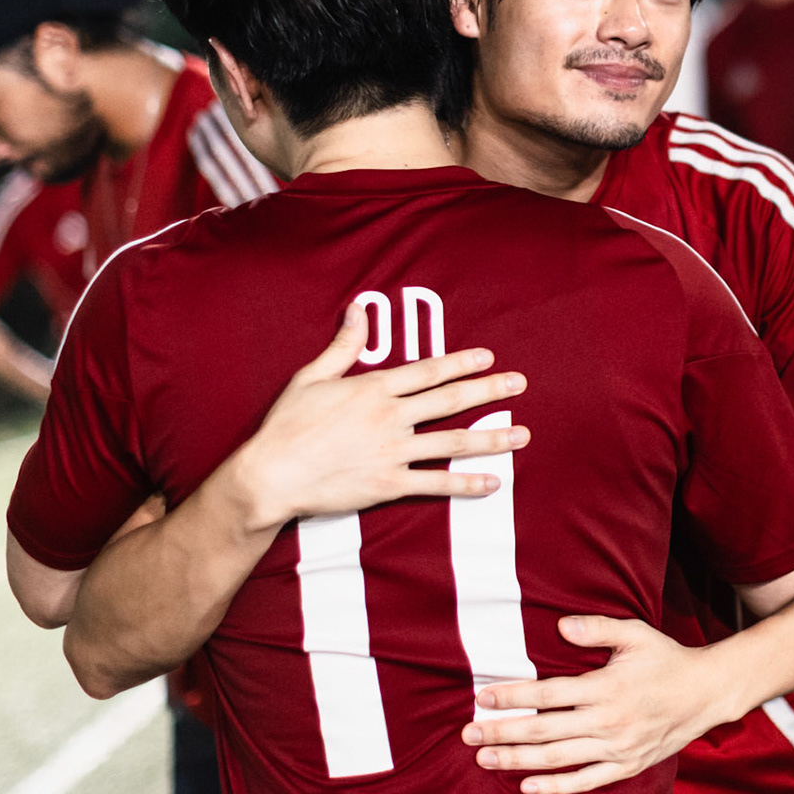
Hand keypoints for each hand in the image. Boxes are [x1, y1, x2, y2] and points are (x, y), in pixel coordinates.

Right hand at [231, 302, 529, 527]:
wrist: (271, 474)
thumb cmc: (286, 425)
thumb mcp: (311, 377)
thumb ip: (343, 345)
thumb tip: (359, 309)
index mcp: (373, 388)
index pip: (429, 371)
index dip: (461, 363)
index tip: (489, 358)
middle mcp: (390, 417)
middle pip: (450, 399)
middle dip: (490, 391)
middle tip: (520, 384)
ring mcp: (393, 451)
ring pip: (452, 441)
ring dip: (491, 438)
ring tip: (522, 434)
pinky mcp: (389, 484)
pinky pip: (436, 483)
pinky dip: (467, 483)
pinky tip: (493, 482)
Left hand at [460, 616, 736, 793]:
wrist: (707, 693)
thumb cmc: (665, 659)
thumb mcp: (635, 633)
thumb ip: (596, 628)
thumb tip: (559, 626)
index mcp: (605, 688)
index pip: (547, 695)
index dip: (511, 697)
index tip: (481, 698)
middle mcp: (608, 722)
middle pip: (543, 731)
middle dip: (502, 733)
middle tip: (468, 734)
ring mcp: (617, 748)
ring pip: (558, 759)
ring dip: (518, 761)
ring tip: (485, 759)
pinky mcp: (627, 766)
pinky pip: (586, 781)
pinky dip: (556, 786)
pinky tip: (527, 786)